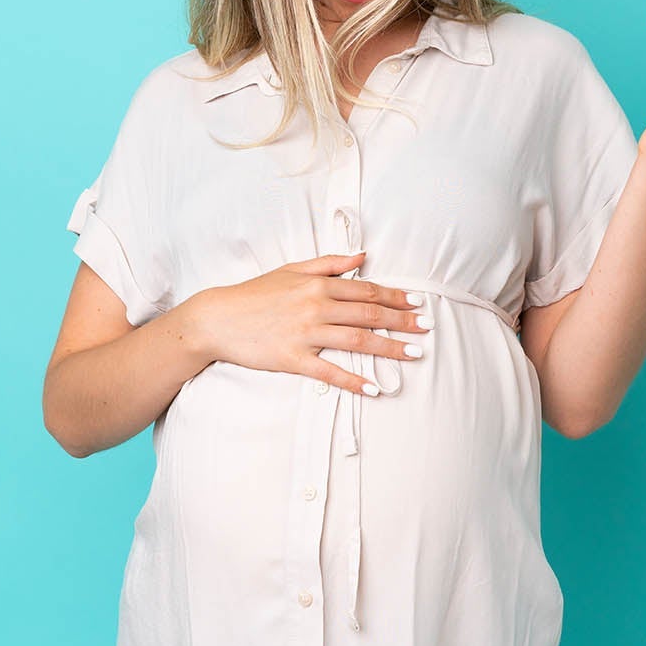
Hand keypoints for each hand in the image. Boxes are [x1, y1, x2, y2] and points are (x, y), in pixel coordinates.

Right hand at [191, 252, 431, 394]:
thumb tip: (362, 257)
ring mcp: (305, 334)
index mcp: (318, 285)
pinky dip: (353, 380)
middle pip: (369, 314)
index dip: (396, 297)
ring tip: (414, 354)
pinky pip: (329, 371)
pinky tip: (373, 388)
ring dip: (389, 348)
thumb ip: (329, 264)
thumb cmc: (255, 293)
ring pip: (357, 340)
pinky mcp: (293, 358)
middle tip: (427, 329)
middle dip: (402, 321)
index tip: (418, 304)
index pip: (367, 290)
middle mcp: (316, 307)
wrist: (218, 318)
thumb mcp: (292, 270)